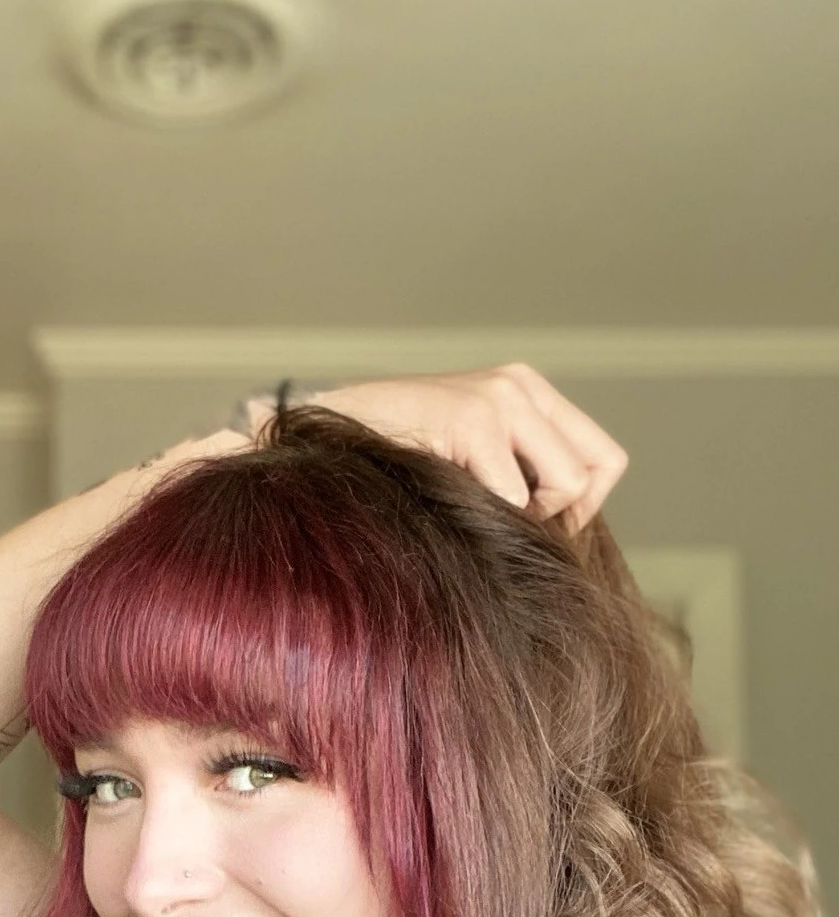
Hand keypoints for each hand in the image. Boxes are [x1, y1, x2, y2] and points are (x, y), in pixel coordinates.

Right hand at [238, 365, 627, 532]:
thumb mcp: (466, 463)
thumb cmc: (385, 469)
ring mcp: (499, 396)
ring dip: (526, 519)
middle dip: (558, 518)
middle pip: (595, 473)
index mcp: (524, 389)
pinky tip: (448, 512)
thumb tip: (570, 530)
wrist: (314, 445)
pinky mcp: (473, 417)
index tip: (533, 531)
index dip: (579, 510)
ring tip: (475, 519)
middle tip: (504, 532)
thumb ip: (517, 476)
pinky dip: (488, 520)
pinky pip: (516, 497)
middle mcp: (519, 384)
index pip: (603, 460)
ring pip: (566, 485)